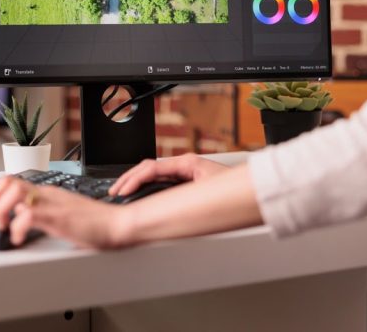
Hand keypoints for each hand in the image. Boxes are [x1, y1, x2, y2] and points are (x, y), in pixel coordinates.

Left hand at [0, 176, 129, 248]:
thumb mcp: (59, 216)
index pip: (8, 182)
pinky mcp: (60, 217)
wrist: (118, 225)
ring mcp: (53, 203)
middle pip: (6, 182)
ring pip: (15, 192)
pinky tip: (16, 237)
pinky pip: (31, 214)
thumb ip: (39, 213)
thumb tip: (17, 217)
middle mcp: (46, 193)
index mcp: (45, 192)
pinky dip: (17, 226)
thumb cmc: (93, 224)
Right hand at [108, 153, 227, 196]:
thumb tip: (161, 204)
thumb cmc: (234, 190)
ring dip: (135, 182)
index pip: (152, 168)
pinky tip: (138, 194)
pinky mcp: (185, 179)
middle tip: (115, 192)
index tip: (123, 190)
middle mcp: (184, 165)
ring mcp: (184, 171)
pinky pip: (160, 180)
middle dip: (129, 179)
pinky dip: (145, 186)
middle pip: (147, 168)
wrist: (252, 188)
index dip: (134, 179)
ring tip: (121, 193)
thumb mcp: (205, 192)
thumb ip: (183, 196)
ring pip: (152, 173)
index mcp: (186, 163)